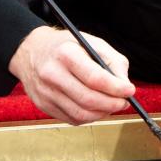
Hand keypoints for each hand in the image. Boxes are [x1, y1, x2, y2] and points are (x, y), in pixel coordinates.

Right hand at [9, 26, 134, 124]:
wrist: (31, 51)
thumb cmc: (64, 46)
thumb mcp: (90, 41)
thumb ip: (112, 60)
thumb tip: (124, 84)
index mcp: (65, 54)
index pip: (95, 78)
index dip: (116, 88)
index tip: (129, 90)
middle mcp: (52, 74)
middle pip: (88, 100)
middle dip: (112, 104)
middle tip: (123, 102)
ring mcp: (45, 92)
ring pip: (81, 114)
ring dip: (102, 113)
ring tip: (111, 105)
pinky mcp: (43, 105)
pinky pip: (72, 119)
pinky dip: (89, 117)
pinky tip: (94, 108)